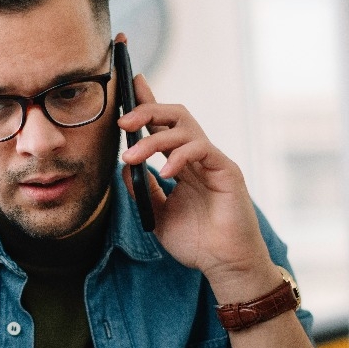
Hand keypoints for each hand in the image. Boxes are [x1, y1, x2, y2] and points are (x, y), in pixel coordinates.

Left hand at [115, 40, 278, 300]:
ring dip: (154, 138)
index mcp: (182, 163)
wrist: (224, 265)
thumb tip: (123, 164)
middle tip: (121, 122)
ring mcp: (213, 161)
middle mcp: (197, 156)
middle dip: (146, 110)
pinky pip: (202, 149)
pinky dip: (180, 156)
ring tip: (132, 157)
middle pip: (174, 115)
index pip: (163, 124)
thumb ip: (142, 188)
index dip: (147, 101)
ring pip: (185, 128)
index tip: (130, 82)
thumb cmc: (196, 242)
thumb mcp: (157, 214)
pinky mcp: (227, 171)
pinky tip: (166, 173)